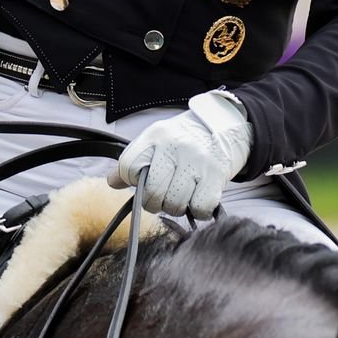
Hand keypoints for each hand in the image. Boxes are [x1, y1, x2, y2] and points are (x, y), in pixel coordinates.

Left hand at [109, 90, 253, 218]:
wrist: (225, 126)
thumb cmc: (185, 139)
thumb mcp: (157, 140)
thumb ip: (135, 160)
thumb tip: (112, 182)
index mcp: (156, 136)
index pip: (128, 166)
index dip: (130, 180)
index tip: (140, 182)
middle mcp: (175, 146)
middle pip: (151, 191)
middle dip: (153, 202)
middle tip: (161, 198)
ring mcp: (196, 161)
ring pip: (174, 203)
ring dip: (176, 208)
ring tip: (180, 198)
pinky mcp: (216, 176)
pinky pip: (199, 208)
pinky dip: (198, 211)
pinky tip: (197, 200)